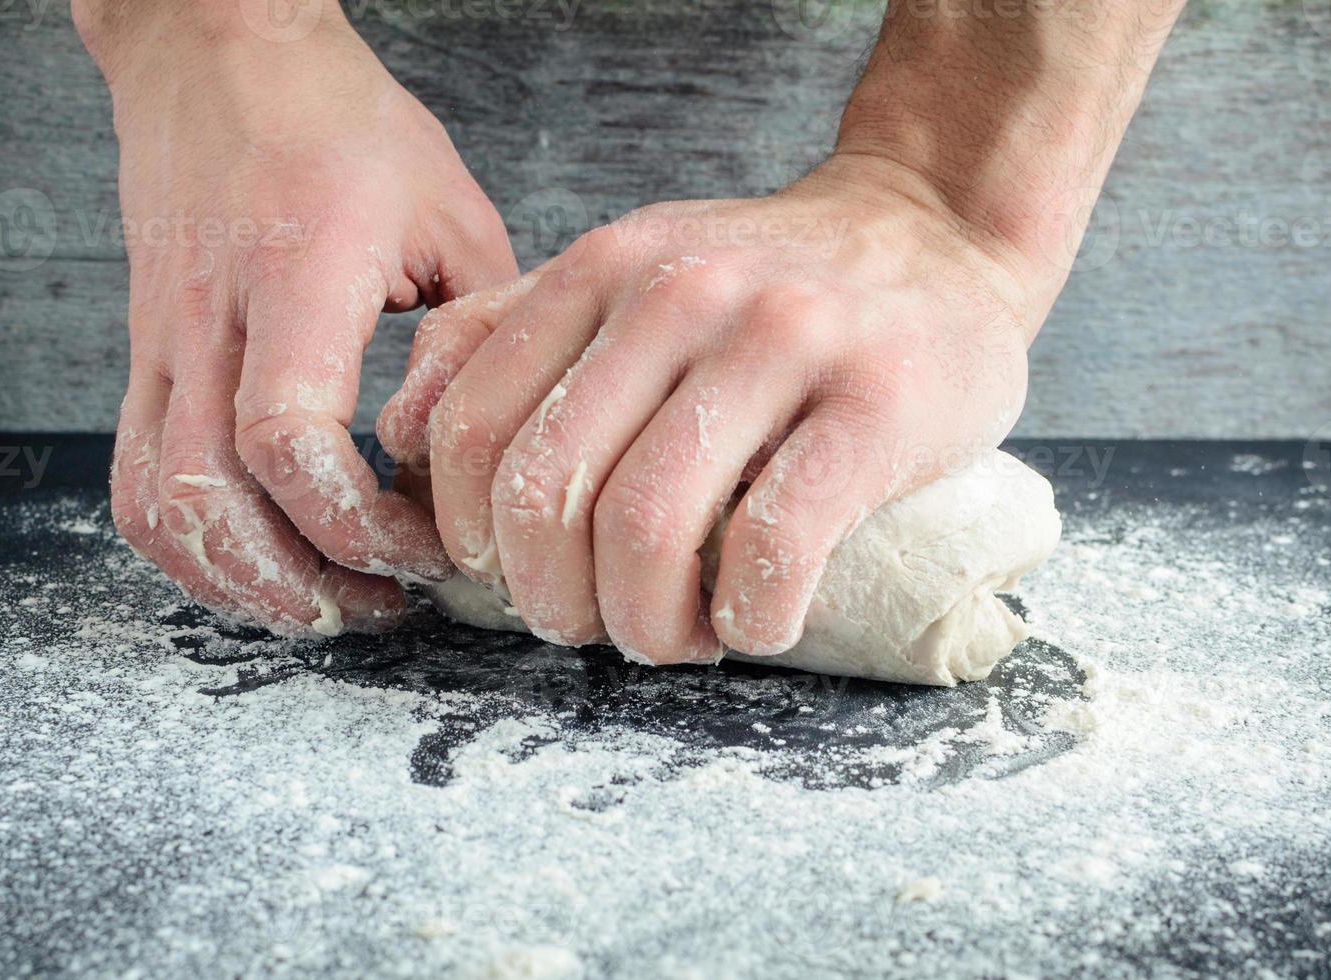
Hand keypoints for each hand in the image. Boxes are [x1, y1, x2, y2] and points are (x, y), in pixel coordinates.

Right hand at [88, 4, 517, 634]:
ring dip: (233, 581)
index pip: (286, 439)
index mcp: (296, 274)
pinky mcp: (142, 352)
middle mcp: (209, 317)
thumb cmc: (339, 122)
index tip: (423, 544)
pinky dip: (186, 543)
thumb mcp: (451, 208)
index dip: (354, 521)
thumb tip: (496, 442)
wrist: (217, 52)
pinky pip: (133, 475)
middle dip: (296, 582)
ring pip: (153, 501)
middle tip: (375, 607)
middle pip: (208, 497)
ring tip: (318, 604)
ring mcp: (160, 339)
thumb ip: (479, 330)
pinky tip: (251, 560)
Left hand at [379, 154, 1046, 663]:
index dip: (469, 535)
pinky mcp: (876, 405)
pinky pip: (773, 544)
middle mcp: (678, 293)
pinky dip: (745, 618)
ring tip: (671, 636)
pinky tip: (753, 622)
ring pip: (648, 527)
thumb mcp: (623, 272)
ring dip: (643, 624)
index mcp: (600, 269)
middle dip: (551, 600)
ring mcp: (783, 342)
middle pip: (550, 490)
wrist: (934, 235)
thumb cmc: (765, 285)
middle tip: (589, 625)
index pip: (469, 425)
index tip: (512, 575)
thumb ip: (505, 333)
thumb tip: (397, 436)